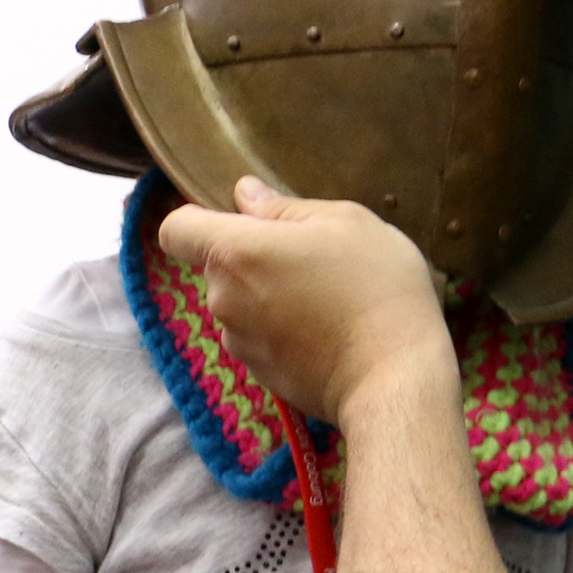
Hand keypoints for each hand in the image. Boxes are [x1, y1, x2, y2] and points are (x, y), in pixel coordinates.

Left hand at [155, 178, 454, 427]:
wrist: (396, 377)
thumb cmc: (377, 287)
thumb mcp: (346, 223)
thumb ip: (285, 208)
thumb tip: (246, 195)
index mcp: (237, 252)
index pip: (177, 229)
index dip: (199, 219)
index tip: (240, 222)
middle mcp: (225, 298)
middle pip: (218, 267)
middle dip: (254, 259)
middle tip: (313, 260)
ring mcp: (240, 342)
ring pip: (241, 304)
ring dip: (270, 296)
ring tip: (327, 299)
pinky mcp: (260, 375)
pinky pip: (260, 339)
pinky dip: (283, 332)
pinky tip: (328, 332)